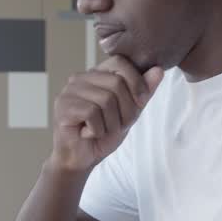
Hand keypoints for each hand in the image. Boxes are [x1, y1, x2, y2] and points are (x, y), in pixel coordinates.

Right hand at [50, 56, 163, 172]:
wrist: (81, 159)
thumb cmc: (103, 134)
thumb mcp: (130, 112)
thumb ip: (143, 92)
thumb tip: (158, 70)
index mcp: (97, 74)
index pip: (120, 61)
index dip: (136, 81)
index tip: (141, 101)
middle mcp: (81, 77)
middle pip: (116, 83)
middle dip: (126, 111)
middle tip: (117, 126)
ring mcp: (70, 91)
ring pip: (105, 100)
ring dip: (111, 124)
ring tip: (101, 131)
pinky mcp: (63, 106)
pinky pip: (92, 113)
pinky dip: (97, 130)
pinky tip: (88, 134)